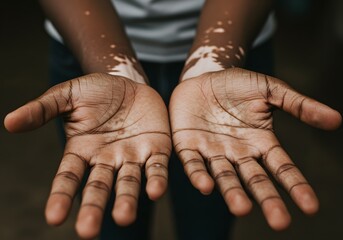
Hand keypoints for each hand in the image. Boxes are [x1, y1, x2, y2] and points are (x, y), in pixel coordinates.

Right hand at [4, 73, 170, 238]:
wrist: (128, 82)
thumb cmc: (95, 91)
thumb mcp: (67, 95)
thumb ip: (43, 109)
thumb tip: (9, 122)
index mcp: (82, 150)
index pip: (68, 177)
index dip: (61, 196)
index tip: (54, 217)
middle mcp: (107, 159)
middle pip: (98, 187)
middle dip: (94, 208)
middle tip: (87, 231)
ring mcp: (132, 156)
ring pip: (128, 183)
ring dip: (127, 200)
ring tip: (124, 217)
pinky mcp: (156, 149)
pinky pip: (157, 168)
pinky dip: (156, 180)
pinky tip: (155, 192)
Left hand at [169, 68, 340, 229]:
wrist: (204, 77)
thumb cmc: (237, 85)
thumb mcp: (270, 90)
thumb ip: (298, 105)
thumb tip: (337, 120)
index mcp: (260, 142)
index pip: (282, 168)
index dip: (296, 186)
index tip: (311, 207)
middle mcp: (238, 153)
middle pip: (255, 180)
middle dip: (267, 199)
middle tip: (280, 222)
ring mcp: (213, 151)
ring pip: (225, 177)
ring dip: (232, 193)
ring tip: (242, 208)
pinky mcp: (188, 146)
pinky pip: (194, 164)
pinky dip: (199, 175)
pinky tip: (206, 186)